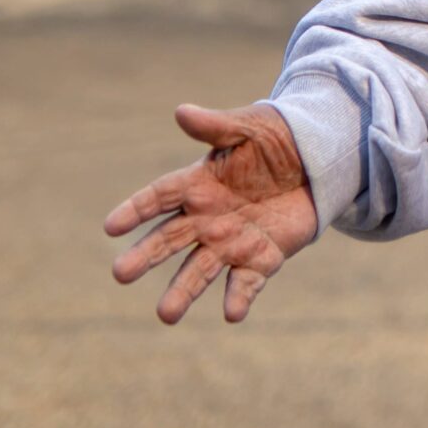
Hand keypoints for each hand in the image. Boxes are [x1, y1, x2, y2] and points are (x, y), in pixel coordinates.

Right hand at [104, 102, 318, 323]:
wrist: (317, 160)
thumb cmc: (276, 138)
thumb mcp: (248, 127)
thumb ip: (215, 126)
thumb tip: (181, 111)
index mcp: (198, 184)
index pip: (158, 198)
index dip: (134, 210)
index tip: (110, 227)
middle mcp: (206, 218)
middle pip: (169, 240)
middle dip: (145, 257)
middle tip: (120, 274)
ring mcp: (231, 242)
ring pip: (200, 270)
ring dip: (183, 292)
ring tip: (166, 315)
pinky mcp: (261, 258)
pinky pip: (246, 282)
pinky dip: (238, 298)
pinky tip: (232, 313)